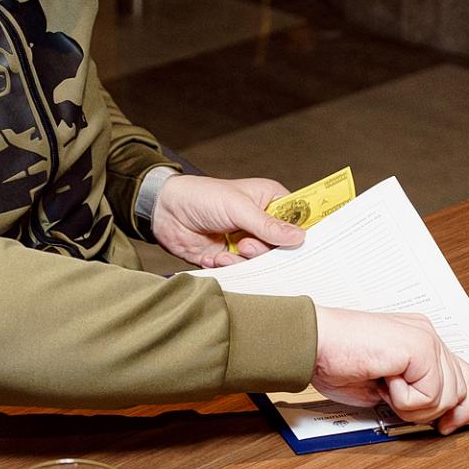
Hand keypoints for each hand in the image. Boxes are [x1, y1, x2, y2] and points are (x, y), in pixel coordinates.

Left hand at [151, 174, 304, 267]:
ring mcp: (246, 242)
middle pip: (282, 248)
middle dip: (265, 251)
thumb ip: (268, 225)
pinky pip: (241, 271)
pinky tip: (216, 257)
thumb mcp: (238, 207)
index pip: (298, 220)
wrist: (165, 211)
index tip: (303, 247)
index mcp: (270, 202)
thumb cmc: (202, 196)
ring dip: (246, 261)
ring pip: (262, 263)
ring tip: (230, 251)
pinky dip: (230, 268)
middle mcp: (261, 223)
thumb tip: (300, 237)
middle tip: (247, 245)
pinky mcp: (229, 258)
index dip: (301, 234)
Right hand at [312, 307, 468, 434]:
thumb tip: (438, 415)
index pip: (463, 376)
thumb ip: (415, 390)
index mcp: (420, 340)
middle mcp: (427, 335)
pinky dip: (404, 400)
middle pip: (462, 390)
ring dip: (414, 406)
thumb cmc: (335, 360)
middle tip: (396, 402)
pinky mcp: (419, 347)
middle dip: (431, 411)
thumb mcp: (386, 384)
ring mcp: (425, 339)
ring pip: (448, 396)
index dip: (461, 407)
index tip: (447, 426)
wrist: (311, 343)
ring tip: (386, 389)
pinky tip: (384, 382)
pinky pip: (430, 394)